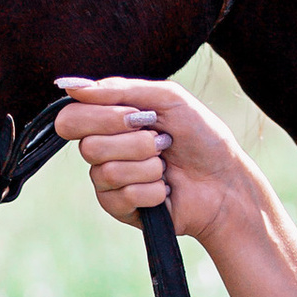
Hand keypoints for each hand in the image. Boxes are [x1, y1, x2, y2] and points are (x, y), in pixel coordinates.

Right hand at [54, 75, 267, 254]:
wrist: (226, 181)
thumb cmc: (201, 137)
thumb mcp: (167, 99)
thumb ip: (120, 90)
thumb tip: (70, 87)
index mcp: (107, 121)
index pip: (71, 118)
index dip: (100, 118)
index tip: (137, 117)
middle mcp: (102, 150)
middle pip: (88, 146)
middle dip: (135, 143)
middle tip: (162, 142)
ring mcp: (108, 181)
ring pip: (107, 172)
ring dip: (149, 166)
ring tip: (167, 166)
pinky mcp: (120, 209)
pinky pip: (121, 197)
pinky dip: (153, 190)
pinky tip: (167, 189)